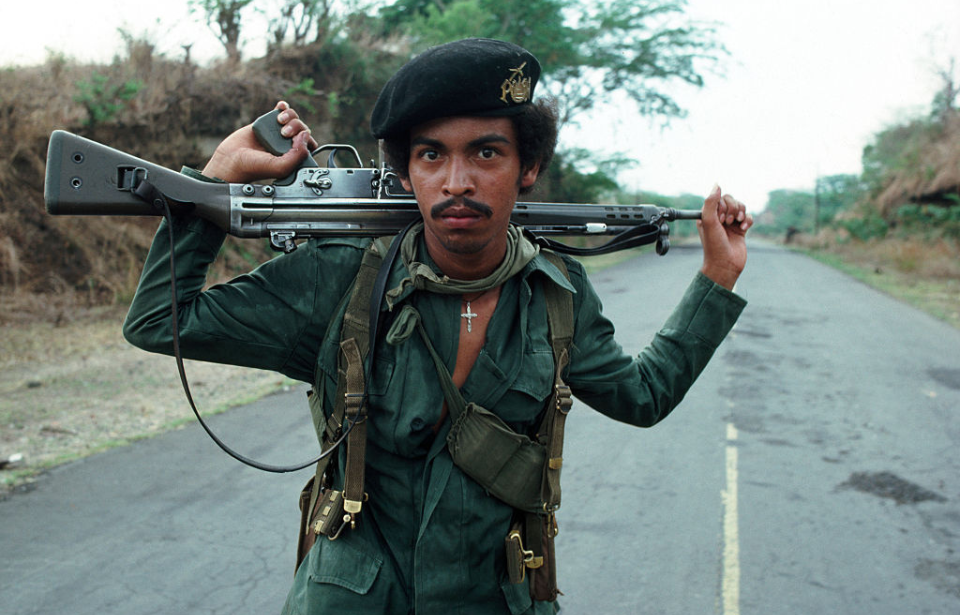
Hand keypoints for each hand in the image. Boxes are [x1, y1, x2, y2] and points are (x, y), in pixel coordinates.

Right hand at [201, 101, 318, 182]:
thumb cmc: (253, 168)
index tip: (295, 141)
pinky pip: (280, 111)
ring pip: (293, 119)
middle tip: (284, 133)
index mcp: (293, 157)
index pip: (310, 145)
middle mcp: (287, 145)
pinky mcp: (266, 124)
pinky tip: (280, 107)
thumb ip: (297, 155)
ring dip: (290, 115)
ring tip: (279, 121)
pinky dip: (283, 107)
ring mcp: (277, 134)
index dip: (306, 139)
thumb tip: (305, 135)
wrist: (230, 160)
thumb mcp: (280, 167)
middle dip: (297, 126)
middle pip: (302, 129)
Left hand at [697, 184, 752, 290]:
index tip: (720, 219)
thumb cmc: (714, 245)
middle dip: (732, 208)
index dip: (722, 205)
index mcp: (707, 215)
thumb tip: (717, 184)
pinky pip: (748, 216)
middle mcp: (718, 218)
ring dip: (740, 212)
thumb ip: (710, 202)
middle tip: (728, 222)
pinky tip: (745, 228)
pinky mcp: (741, 229)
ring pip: (740, 206)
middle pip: (730, 199)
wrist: (726, 265)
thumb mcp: (708, 222)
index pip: (718, 198)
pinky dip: (748, 219)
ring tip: (737, 223)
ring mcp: (730, 223)